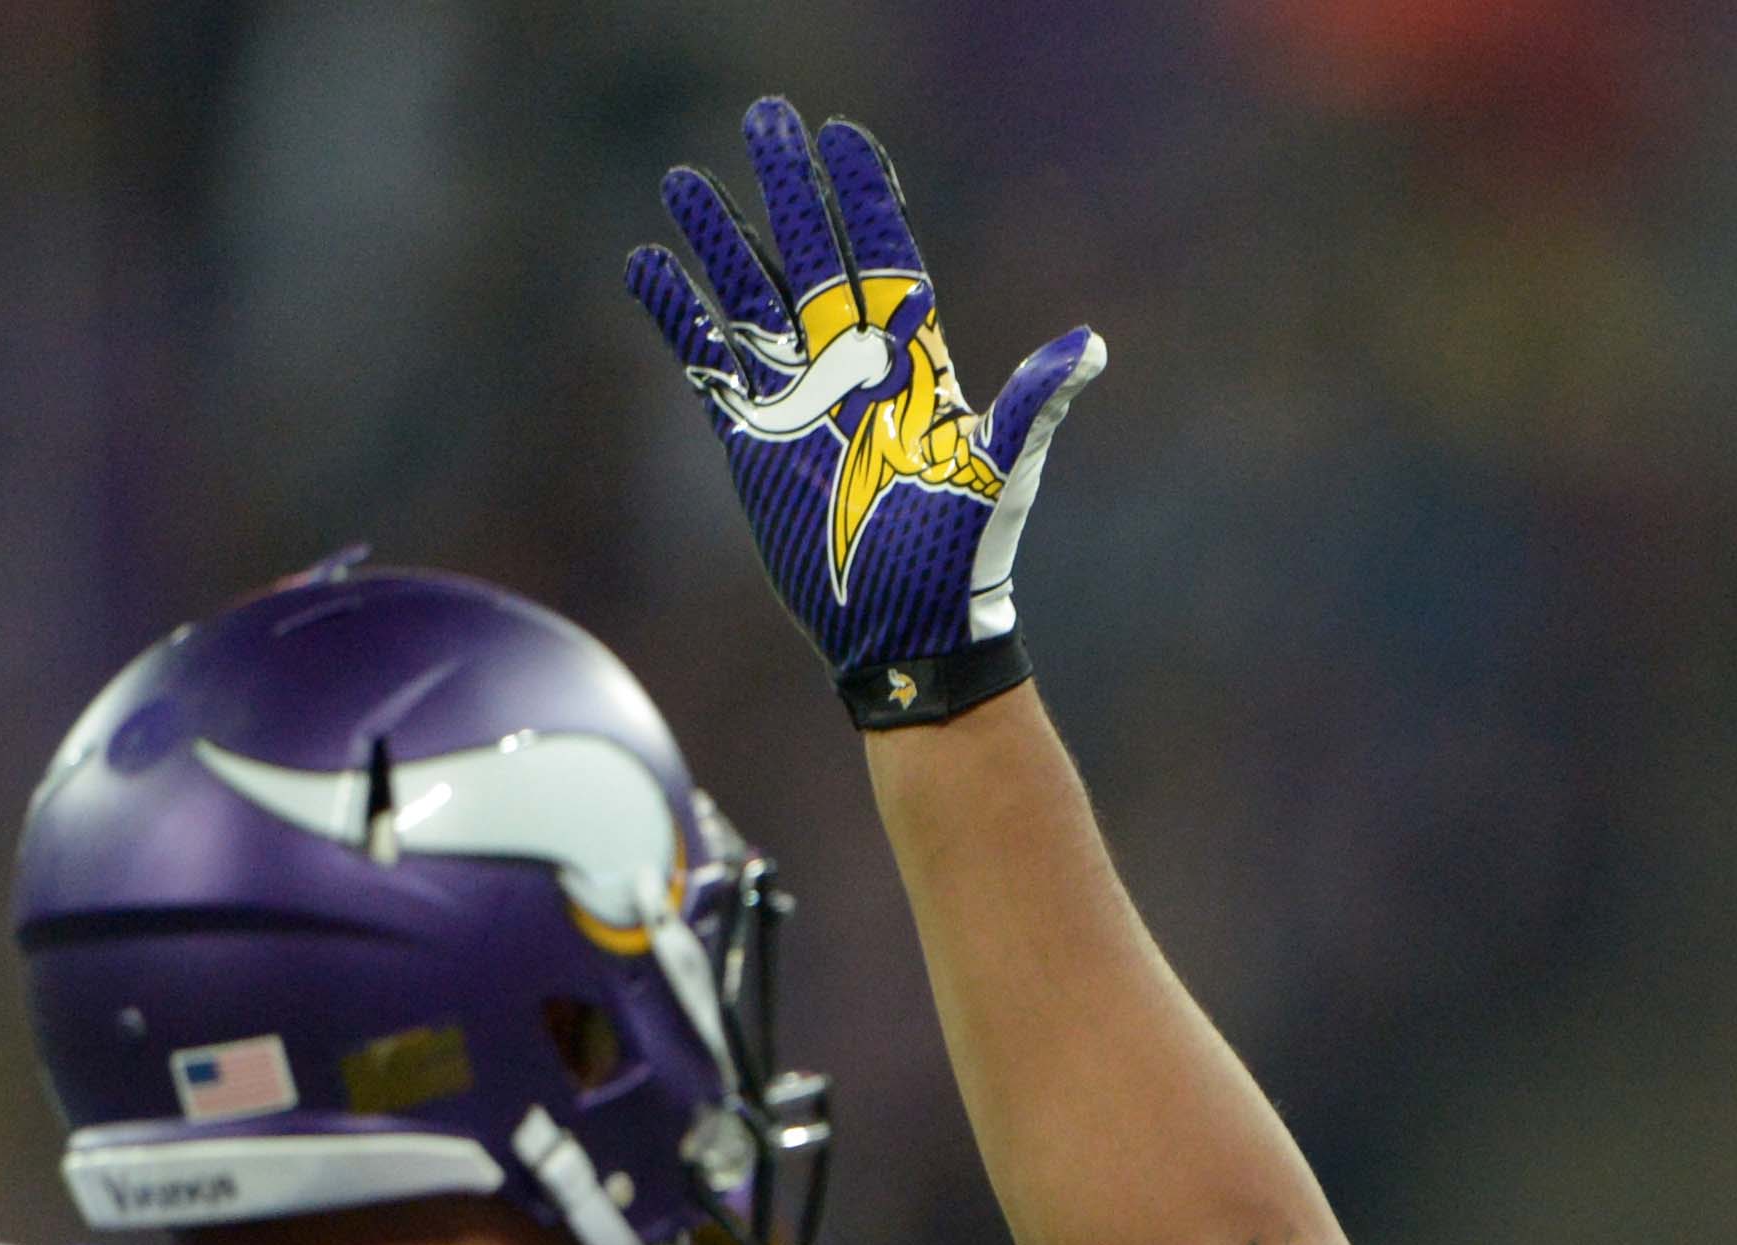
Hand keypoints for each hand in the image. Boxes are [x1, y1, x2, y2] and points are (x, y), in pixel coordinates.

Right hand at [628, 99, 1102, 711]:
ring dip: (720, 242)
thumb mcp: (1000, 473)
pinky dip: (678, 316)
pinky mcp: (752, 439)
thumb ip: (1033, 404)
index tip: (843, 137)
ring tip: (686, 181)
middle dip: (789, 190)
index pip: (885, 257)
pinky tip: (648, 267)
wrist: (909, 633)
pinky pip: (706, 361)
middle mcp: (852, 367)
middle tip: (764, 118)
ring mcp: (799, 399)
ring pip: (750, 299)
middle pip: (811, 258)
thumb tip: (1088, 346)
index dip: (865, 198)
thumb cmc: (964, 559)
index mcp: (913, 363)